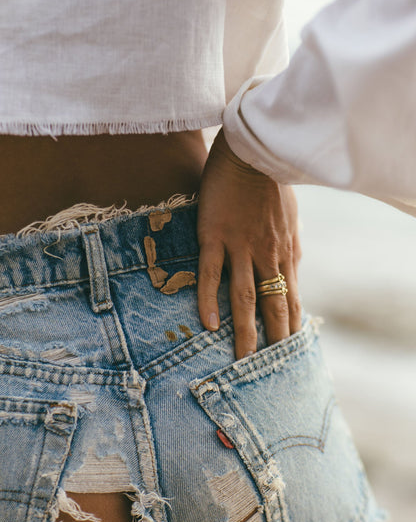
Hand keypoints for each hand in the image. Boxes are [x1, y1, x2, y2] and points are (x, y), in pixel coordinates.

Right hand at [198, 128, 301, 358]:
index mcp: (286, 253)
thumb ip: (291, 246)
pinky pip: (211, 273)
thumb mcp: (291, 219)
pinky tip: (207, 323)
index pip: (291, 298)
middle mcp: (267, 255)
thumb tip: (294, 265)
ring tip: (241, 359)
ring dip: (244, 330)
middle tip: (269, 369)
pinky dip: (208, 299)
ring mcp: (241, 247)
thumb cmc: (272, 184)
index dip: (290, 326)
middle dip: (272, 339)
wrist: (253, 152)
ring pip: (244, 296)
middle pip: (272, 305)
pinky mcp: (215, 236)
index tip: (288, 350)